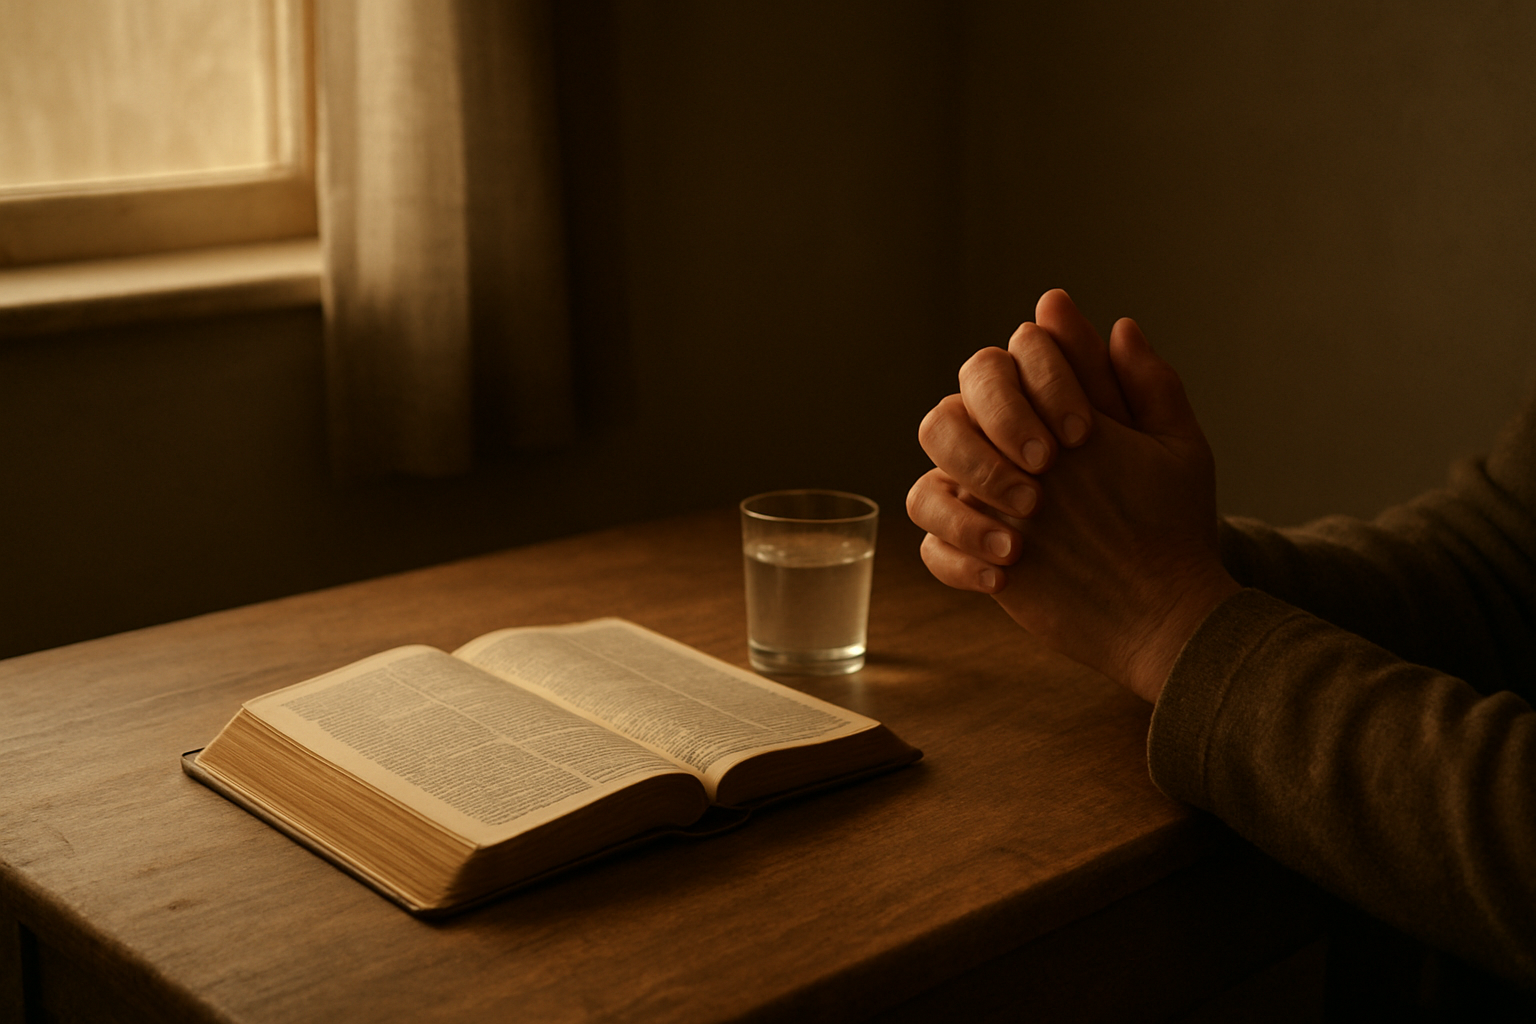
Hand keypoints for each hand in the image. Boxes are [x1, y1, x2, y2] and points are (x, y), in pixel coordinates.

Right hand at [908, 294, 1237, 701]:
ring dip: (970, 483)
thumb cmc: (1170, 518)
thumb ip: (1149, 386)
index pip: (1012, 356)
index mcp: (1046, 406)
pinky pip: (928, 537)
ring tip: (1022, 529)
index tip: (1081, 434)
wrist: (1159, 605)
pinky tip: (1007, 573)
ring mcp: (979, 494)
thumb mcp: (1174, 449)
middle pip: (954, 401)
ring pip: (930, 463)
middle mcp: (1002, 441)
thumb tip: (1118, 326)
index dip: (1040, 382)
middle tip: (1044, 473)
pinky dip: (958, 552)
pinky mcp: (967, 547)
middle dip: (995, 428)